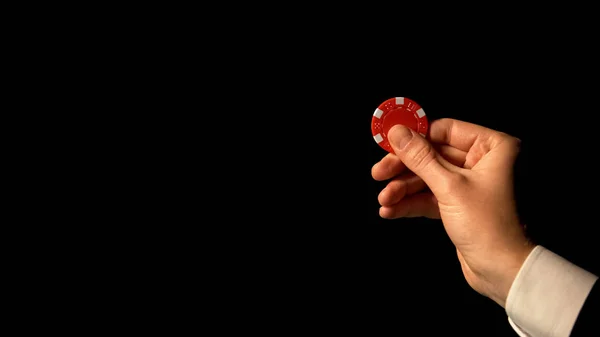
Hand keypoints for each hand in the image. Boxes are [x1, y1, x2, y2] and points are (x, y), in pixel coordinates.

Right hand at [371, 118, 533, 306]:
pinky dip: (411, 203)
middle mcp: (484, 162)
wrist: (504, 273)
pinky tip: (391, 210)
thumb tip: (397, 132)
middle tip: (378, 173)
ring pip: (429, 178)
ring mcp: (471, 185)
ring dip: (403, 189)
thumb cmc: (489, 226)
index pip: (445, 130)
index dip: (415, 136)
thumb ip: (420, 158)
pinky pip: (431, 197)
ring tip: (383, 200)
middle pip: (433, 155)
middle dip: (404, 167)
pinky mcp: (460, 206)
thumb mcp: (449, 187)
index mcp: (493, 148)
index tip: (388, 141)